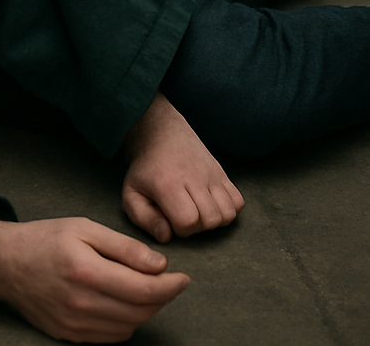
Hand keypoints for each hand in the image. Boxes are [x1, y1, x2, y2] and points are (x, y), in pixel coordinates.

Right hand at [0, 215, 188, 341]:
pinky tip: (123, 303)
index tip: (183, 277)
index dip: (170, 286)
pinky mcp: (69, 336)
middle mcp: (81, 303)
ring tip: (146, 290)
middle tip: (169, 281)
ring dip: (145, 312)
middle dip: (162, 298)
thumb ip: (124, 247)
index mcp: (86, 271)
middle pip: (139, 313)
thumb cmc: (46, 238)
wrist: (5, 263)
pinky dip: (125, 323)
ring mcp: (74, 325)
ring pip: (127, 328)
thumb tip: (160, 265)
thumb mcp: (85, 228)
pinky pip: (110, 338)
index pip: (143, 290)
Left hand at [121, 94, 244, 243]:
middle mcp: (193, 176)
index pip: (187, 221)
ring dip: (213, 220)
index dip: (179, 229)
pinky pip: (238, 201)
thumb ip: (145, 219)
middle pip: (210, 219)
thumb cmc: (145, 169)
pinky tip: (211, 205)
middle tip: (183, 215)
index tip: (169, 218)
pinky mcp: (222, 172)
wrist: (160, 133)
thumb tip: (167, 236)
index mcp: (168, 182)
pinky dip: (228, 209)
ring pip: (227, 213)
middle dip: (197, 227)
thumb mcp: (131, 194)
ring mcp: (211, 173)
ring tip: (197, 211)